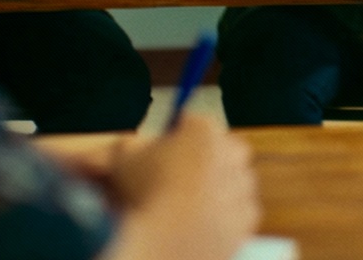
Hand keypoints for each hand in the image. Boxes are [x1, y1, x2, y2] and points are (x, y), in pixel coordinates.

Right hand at [107, 113, 260, 259]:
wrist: (170, 242)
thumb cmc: (143, 194)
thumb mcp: (121, 161)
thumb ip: (124, 147)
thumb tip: (113, 147)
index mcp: (204, 129)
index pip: (191, 120)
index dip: (174, 132)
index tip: (162, 147)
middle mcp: (233, 151)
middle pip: (219, 146)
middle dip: (200, 157)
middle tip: (173, 177)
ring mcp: (244, 184)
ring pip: (230, 179)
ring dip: (213, 186)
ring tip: (182, 206)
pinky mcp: (249, 216)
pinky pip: (236, 209)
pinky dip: (222, 215)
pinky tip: (197, 225)